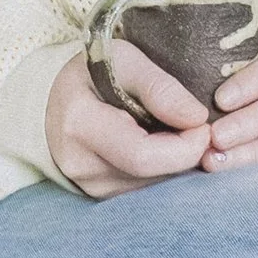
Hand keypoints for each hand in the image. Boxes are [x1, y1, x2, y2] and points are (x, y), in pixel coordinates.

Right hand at [44, 44, 213, 198]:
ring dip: (177, 163)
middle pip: (153, 175)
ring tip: (175, 132)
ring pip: (154, 187)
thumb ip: (159, 87)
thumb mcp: (124, 60)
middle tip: (199, 128)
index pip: (142, 155)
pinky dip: (163, 171)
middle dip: (187, 154)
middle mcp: (81, 165)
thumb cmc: (93, 73)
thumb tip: (196, 119)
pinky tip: (162, 147)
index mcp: (80, 125)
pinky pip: (146, 191)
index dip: (185, 146)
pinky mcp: (102, 197)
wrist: (53, 101)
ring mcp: (90, 187)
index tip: (203, 124)